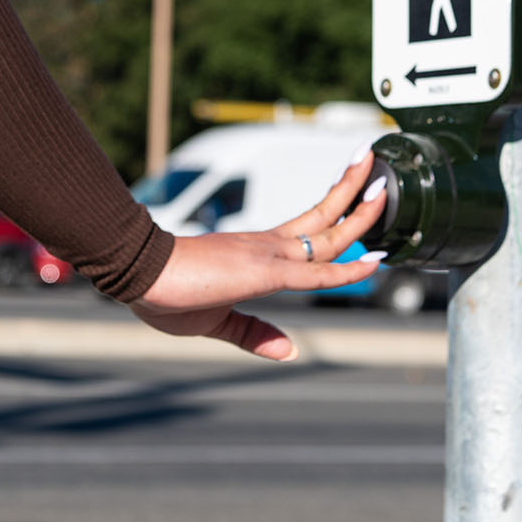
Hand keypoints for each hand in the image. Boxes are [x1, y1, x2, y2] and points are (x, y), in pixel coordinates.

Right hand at [129, 150, 387, 361]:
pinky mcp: (264, 271)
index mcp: (255, 253)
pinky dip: (349, 269)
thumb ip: (253, 334)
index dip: (335, 219)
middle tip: (375, 171)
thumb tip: (289, 350)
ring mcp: (267, 255)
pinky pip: (316, 273)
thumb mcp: (217, 322)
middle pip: (322, 218)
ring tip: (383, 187)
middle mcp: (267, 247)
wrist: (137, 274)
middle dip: (353, 194)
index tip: (356, 200)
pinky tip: (375, 260)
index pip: (305, 231)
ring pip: (328, 234)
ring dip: (361, 212)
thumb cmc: (164, 295)